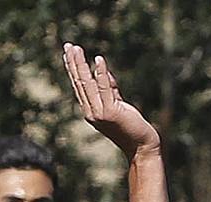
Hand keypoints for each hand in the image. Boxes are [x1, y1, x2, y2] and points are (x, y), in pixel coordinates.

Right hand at [63, 44, 160, 158]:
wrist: (142, 146)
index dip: (73, 69)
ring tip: (77, 49)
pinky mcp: (111, 112)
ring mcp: (99, 112)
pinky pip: (104, 88)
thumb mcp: (118, 105)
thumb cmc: (132, 127)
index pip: (79, 86)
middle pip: (79, 82)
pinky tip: (98, 60)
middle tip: (68, 45)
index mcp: (90, 110)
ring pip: (87, 83)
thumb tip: (104, 72)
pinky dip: (100, 73)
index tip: (68, 53)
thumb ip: (111, 90)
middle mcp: (91, 112)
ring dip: (81, 64)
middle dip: (73, 63)